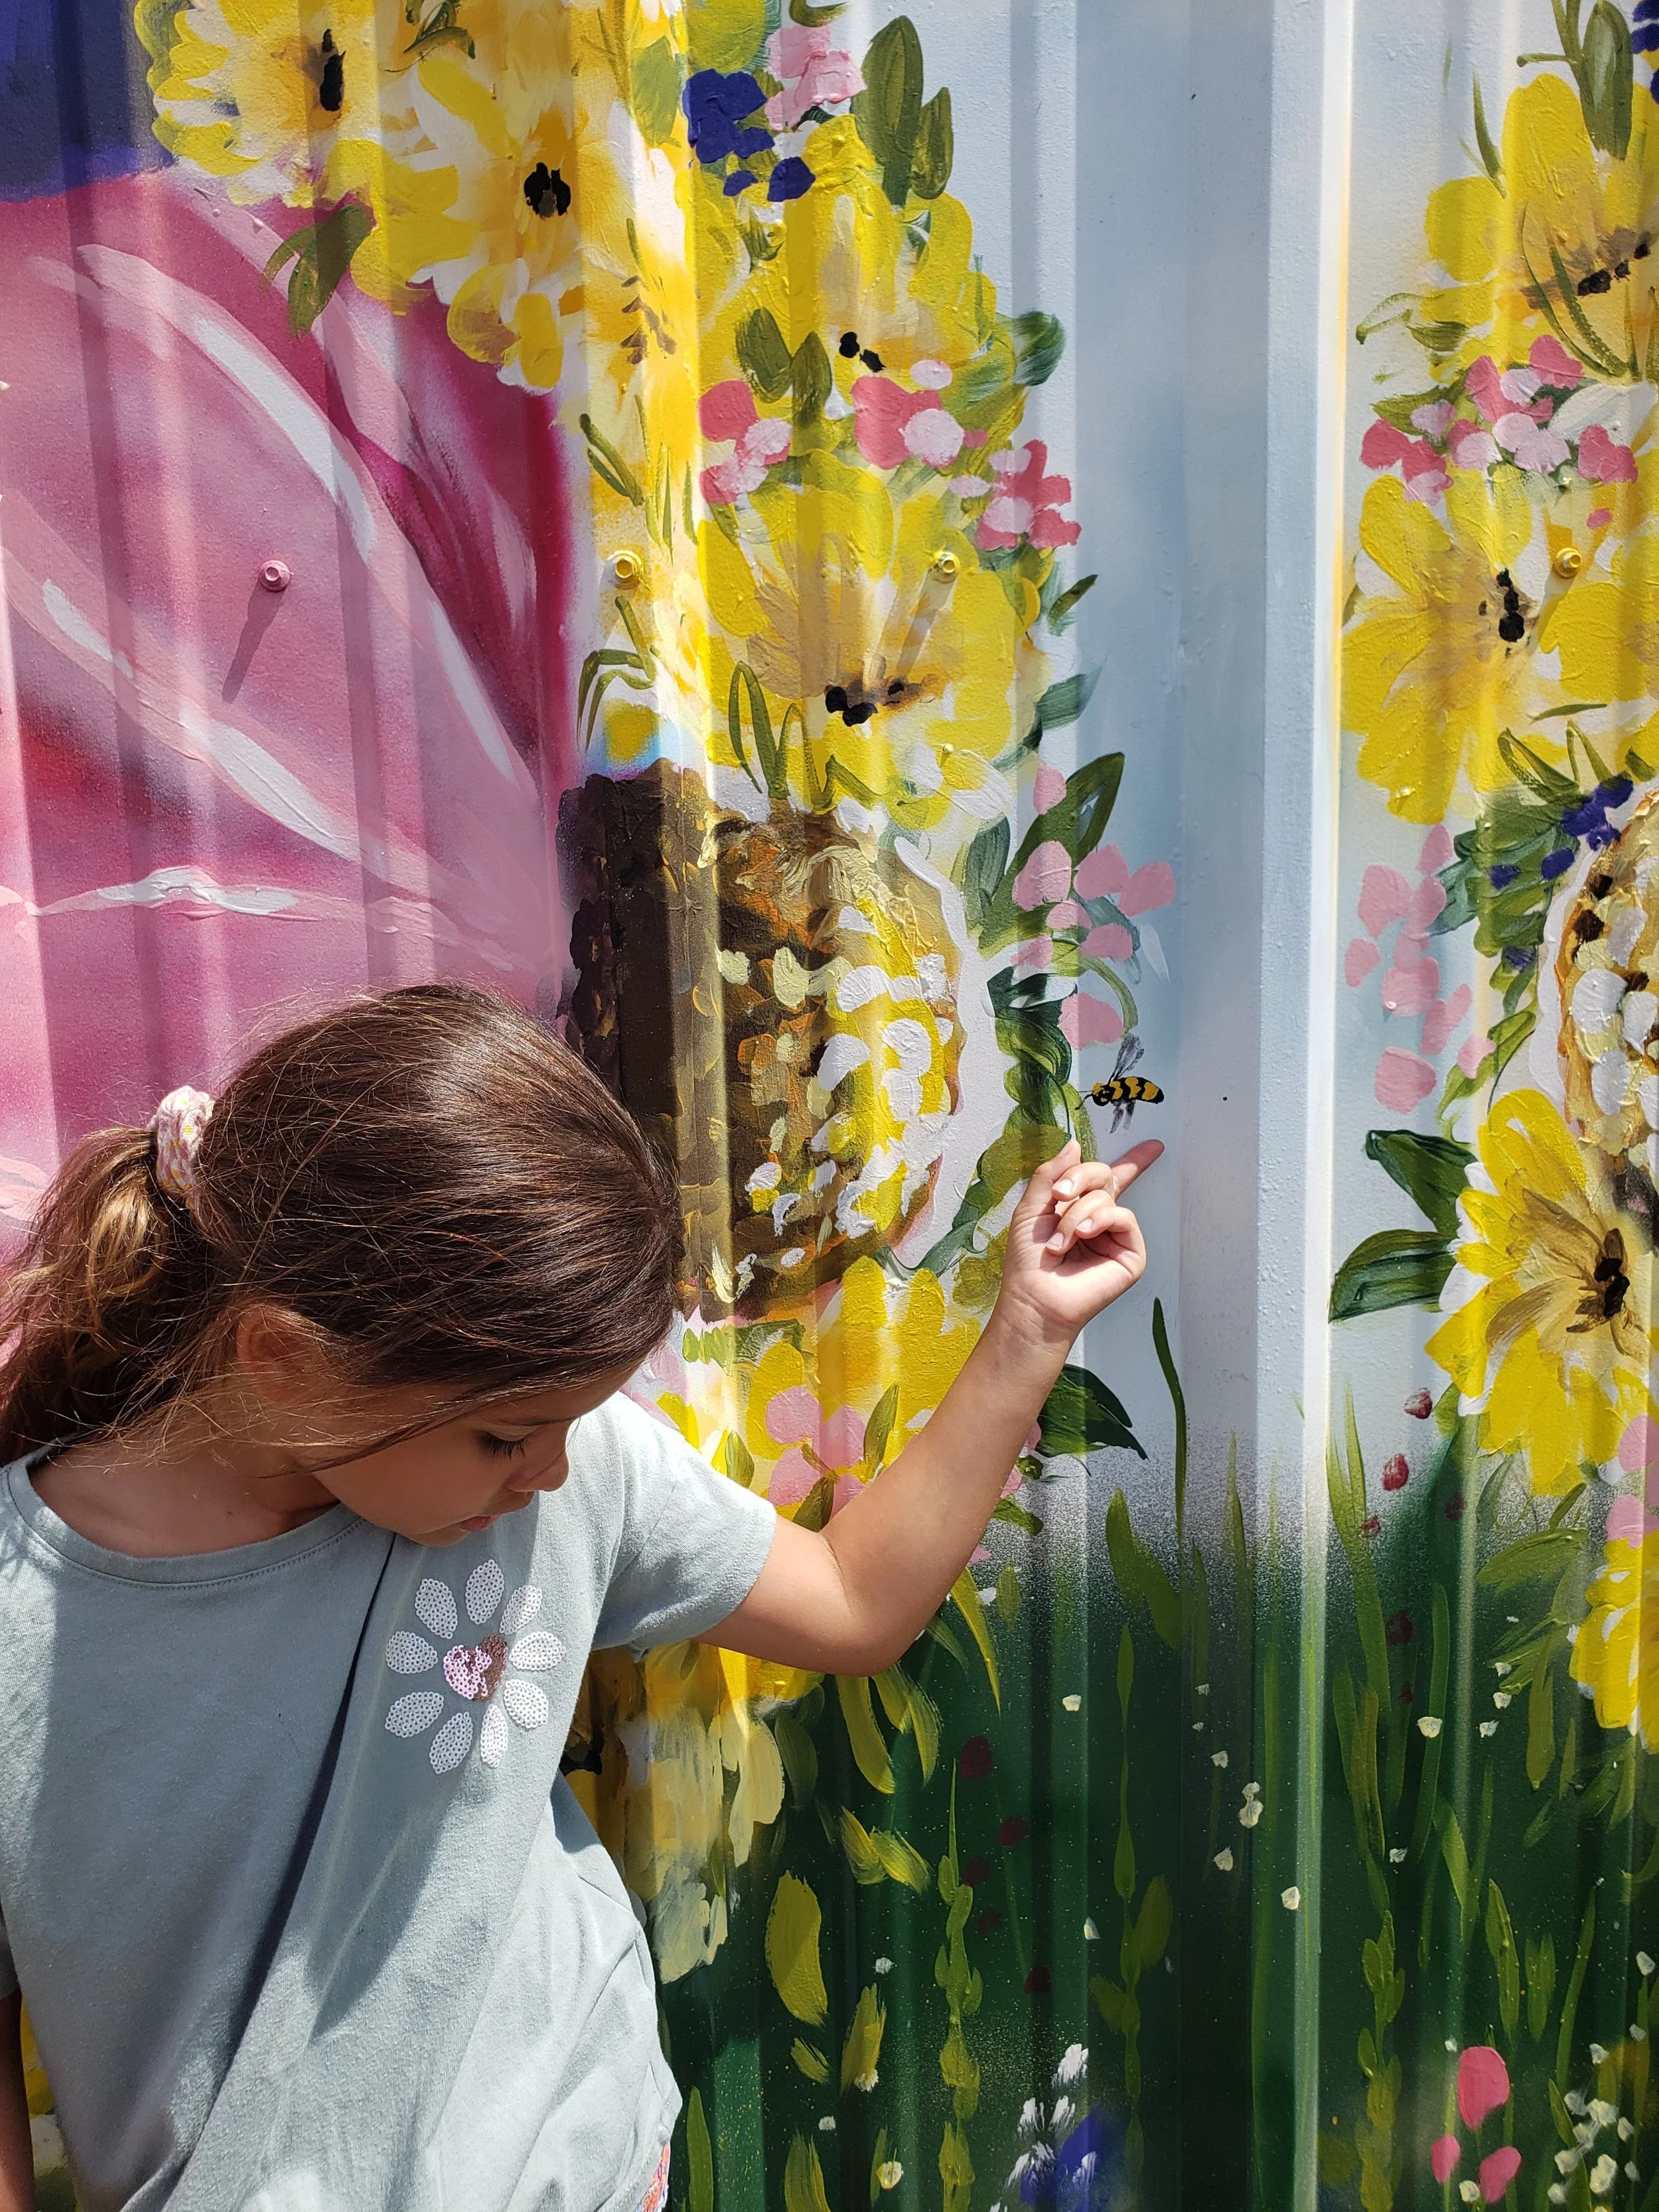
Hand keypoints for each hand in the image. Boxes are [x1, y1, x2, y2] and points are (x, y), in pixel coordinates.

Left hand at [990, 1137, 1162, 1355]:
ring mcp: (1117, 1236)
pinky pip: (1123, 1217)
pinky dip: (1098, 1221)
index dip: (1133, 1161)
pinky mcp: (1130, 1252)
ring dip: (1076, 1214)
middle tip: (1058, 1196)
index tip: (1153, 1146)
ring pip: (1107, 1197)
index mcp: (1080, 1207)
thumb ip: (1050, 1174)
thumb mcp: (1031, 1207)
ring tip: (1059, 1241)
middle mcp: (1101, 1219)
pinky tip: (1082, 1236)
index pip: (1108, 1178)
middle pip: (1104, 1174)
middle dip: (1078, 1178)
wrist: (1034, 1297)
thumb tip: (1075, 1145)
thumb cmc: (1028, 1261)